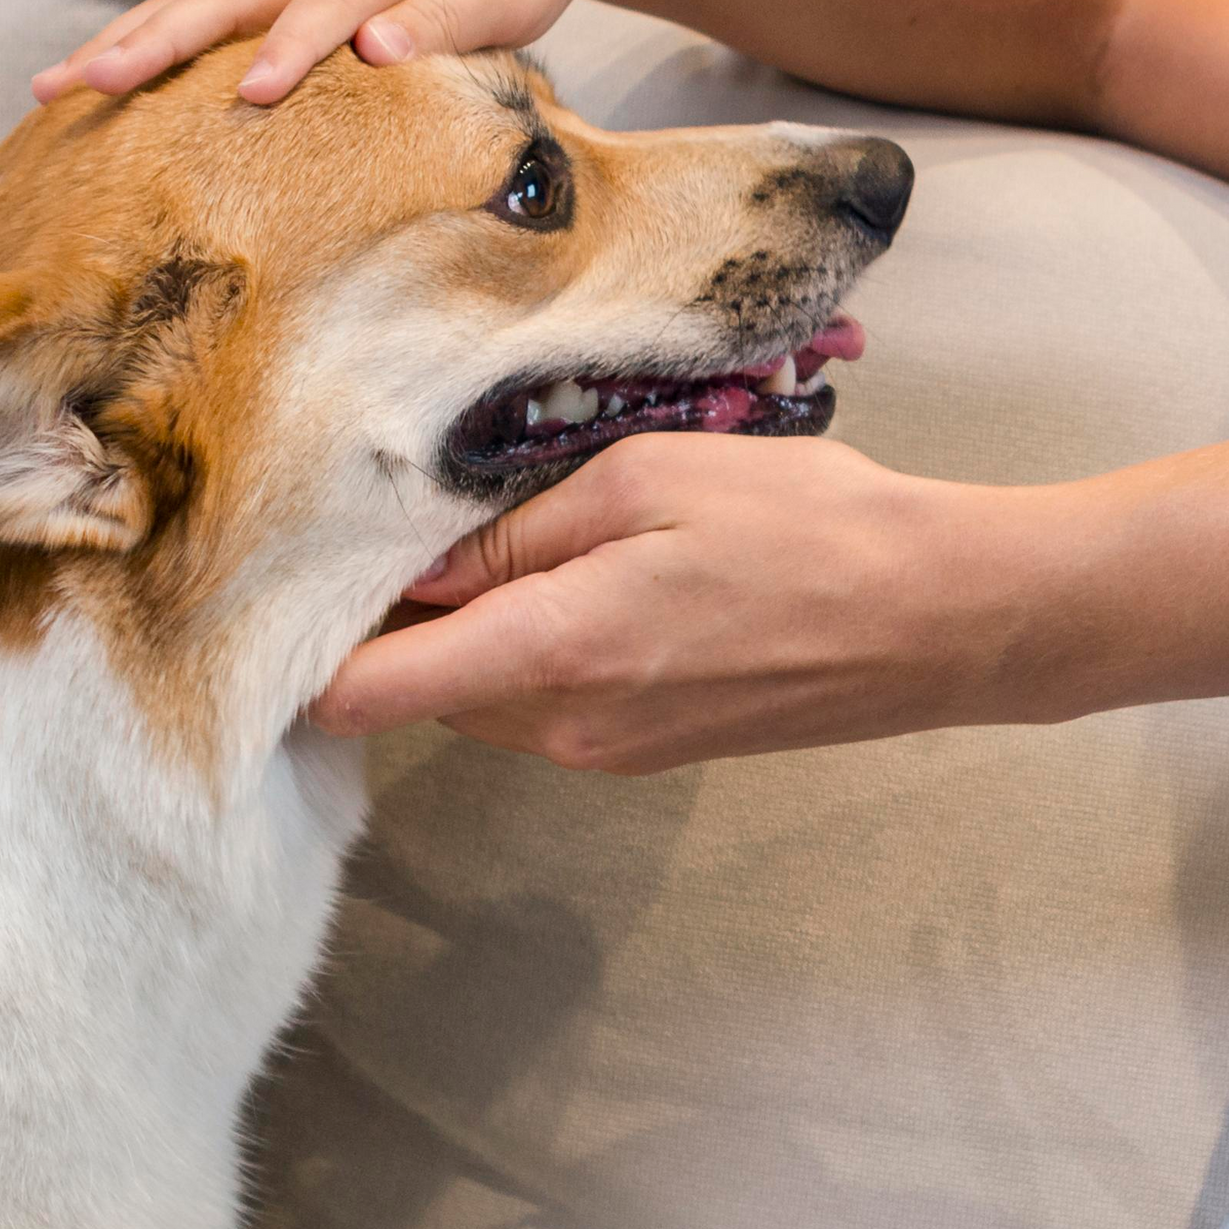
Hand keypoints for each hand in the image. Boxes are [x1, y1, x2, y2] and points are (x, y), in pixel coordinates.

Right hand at [32, 0, 609, 105]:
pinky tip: (108, 77)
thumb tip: (375, 48)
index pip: (327, 11)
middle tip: (81, 85)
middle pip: (223, 1)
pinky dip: (157, 42)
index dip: (290, 52)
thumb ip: (450, 19)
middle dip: (151, 44)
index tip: (252, 98)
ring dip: (128, 42)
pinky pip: (218, 16)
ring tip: (52, 87)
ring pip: (201, 5)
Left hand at [307, 433, 1072, 771]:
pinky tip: (599, 566)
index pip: (364, 694)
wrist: (943, 619)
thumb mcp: (650, 479)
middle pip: (418, 682)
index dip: (306, 644)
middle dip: (405, 610)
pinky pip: (551, 697)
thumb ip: (518, 525)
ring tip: (528, 523)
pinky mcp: (651, 748)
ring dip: (480, 621)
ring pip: (484, 687)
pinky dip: (542, 641)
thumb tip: (417, 560)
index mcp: (552, 654)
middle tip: (422, 507)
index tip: (285, 578)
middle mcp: (566, 727)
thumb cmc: (813, 529)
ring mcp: (611, 749)